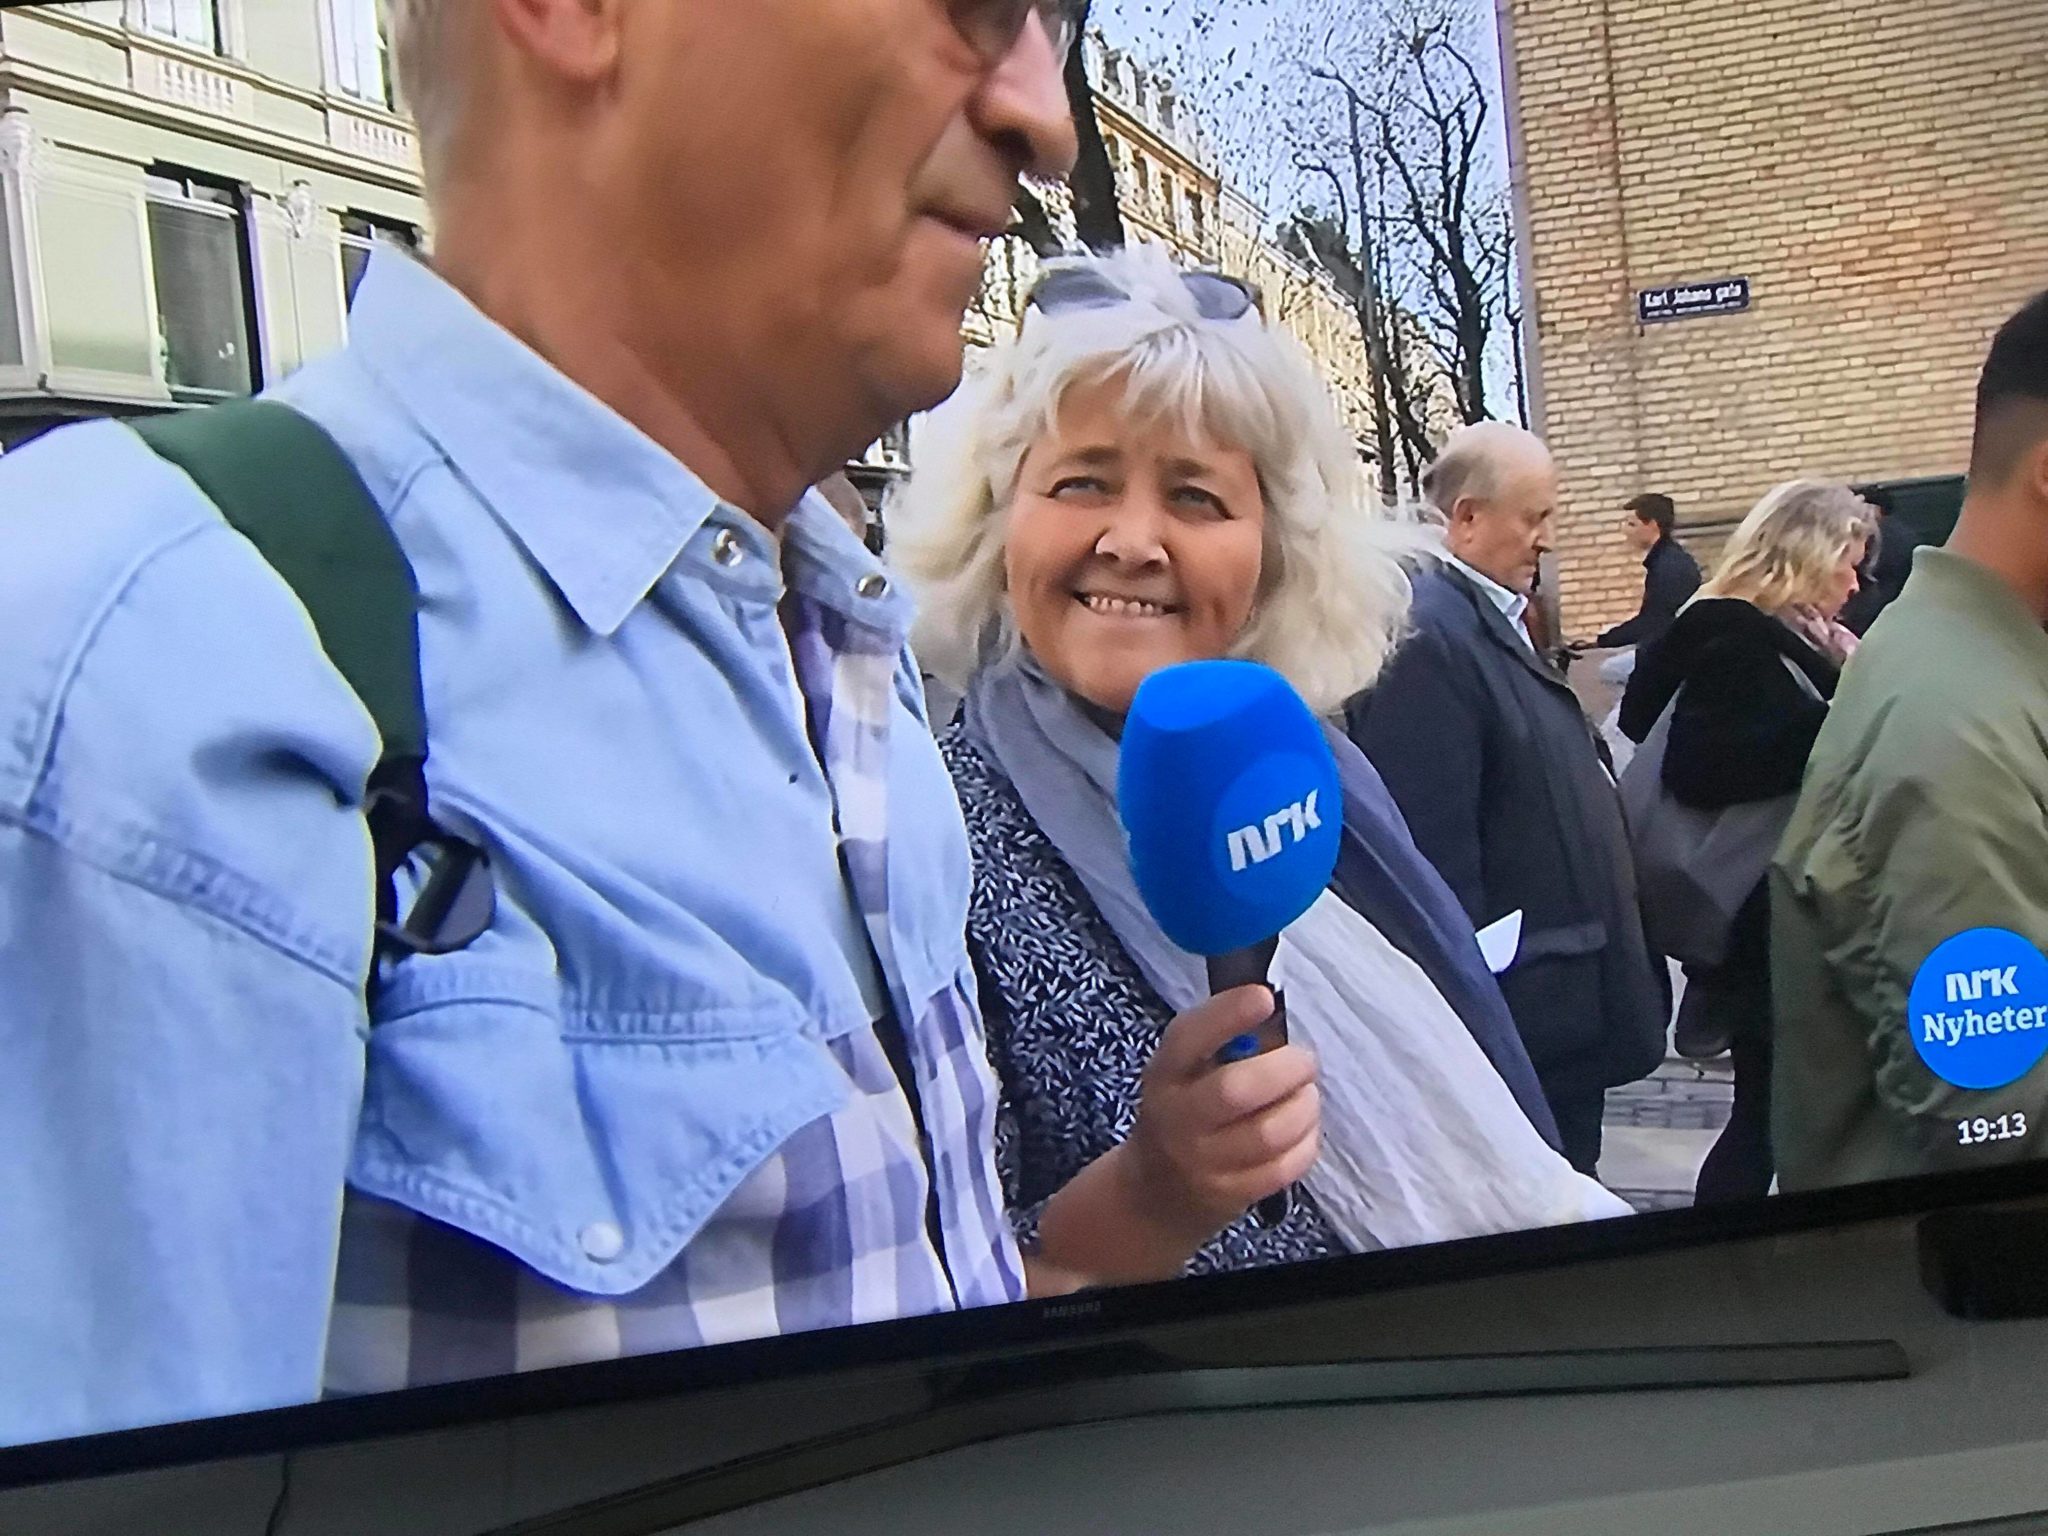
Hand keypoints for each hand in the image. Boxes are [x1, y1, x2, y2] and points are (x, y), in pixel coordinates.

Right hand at [1124, 986, 1320, 1246]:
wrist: (1157, 1190)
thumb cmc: (1184, 1110)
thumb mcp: (1185, 1070)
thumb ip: (1221, 1041)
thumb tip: (1274, 1013)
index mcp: (1166, 1074)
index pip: (1189, 1038)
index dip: (1228, 1014)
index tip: (1264, 998)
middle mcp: (1178, 1118)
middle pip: (1235, 1090)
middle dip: (1284, 1068)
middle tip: (1305, 1061)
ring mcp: (1203, 1162)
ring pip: (1268, 1133)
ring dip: (1302, 1106)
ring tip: (1306, 1095)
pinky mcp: (1230, 1194)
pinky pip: (1283, 1168)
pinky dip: (1305, 1142)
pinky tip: (1303, 1128)